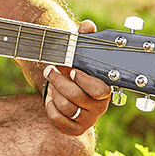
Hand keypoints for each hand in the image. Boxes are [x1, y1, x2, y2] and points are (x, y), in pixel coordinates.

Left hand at [42, 20, 112, 134]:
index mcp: (105, 90)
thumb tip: (87, 26)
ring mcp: (87, 120)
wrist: (70, 90)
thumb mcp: (81, 54)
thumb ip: (85, 39)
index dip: (84, 81)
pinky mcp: (73, 129)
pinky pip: (57, 120)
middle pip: (77, 97)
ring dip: (53, 91)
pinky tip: (50, 98)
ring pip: (66, 107)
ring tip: (50, 79)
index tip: (72, 70)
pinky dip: (50, 107)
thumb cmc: (77, 70)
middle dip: (59, 81)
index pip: (100, 91)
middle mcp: (99, 108)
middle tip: (49, 69)